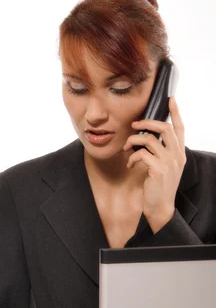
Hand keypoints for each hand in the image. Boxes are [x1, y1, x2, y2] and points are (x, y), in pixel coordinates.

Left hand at [122, 97, 186, 231]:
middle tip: (135, 124)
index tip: (170, 100)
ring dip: (134, 141)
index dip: (175, 113)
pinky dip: (132, 157)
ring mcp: (169, 163)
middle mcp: (177, 156)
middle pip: (165, 128)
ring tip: (127, 148)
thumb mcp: (163, 167)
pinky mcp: (158, 170)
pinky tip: (130, 164)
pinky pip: (141, 154)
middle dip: (147, 122)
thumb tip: (147, 137)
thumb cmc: (158, 187)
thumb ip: (160, 152)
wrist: (160, 207)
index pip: (180, 129)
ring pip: (149, 139)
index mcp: (179, 154)